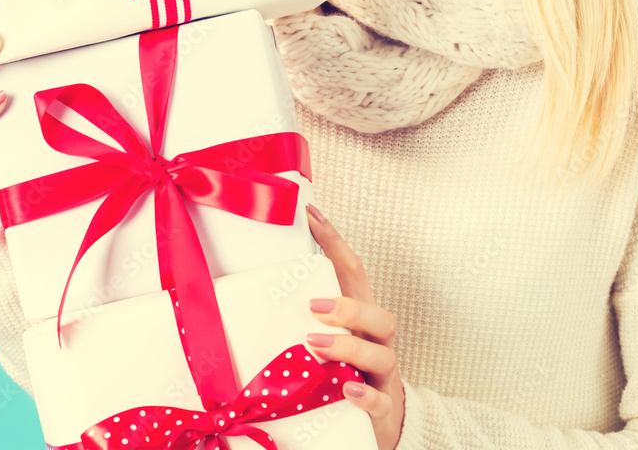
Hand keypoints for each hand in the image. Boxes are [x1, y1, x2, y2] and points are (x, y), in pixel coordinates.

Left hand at [305, 203, 404, 449]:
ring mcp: (382, 374)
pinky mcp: (382, 407)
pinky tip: (347, 390)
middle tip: (313, 306)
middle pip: (379, 314)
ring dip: (349, 345)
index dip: (335, 242)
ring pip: (381, 352)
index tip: (312, 214)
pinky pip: (380, 400)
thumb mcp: (328, 342)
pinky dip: (365, 394)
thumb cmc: (344, 373)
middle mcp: (376, 342)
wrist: (379, 424)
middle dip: (348, 305)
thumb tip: (254, 294)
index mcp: (361, 319)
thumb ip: (303, 319)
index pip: (353, 272)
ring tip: (315, 345)